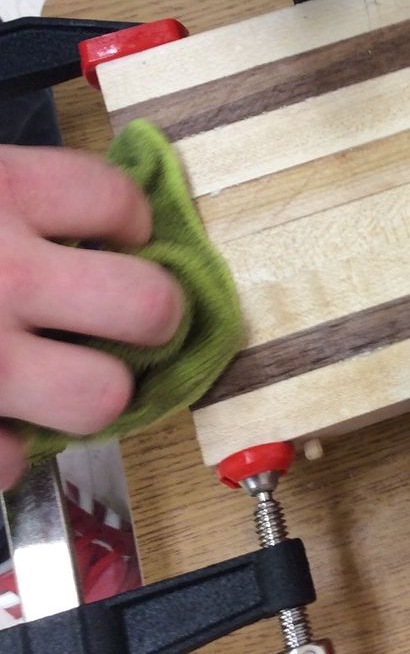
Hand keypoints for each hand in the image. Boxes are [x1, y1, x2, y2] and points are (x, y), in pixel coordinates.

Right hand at [0, 146, 182, 488]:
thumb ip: (17, 200)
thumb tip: (95, 227)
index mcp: (1, 192)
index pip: (122, 203)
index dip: (132, 223)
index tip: (122, 236)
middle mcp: (2, 272)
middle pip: (147, 305)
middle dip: (151, 316)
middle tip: (130, 318)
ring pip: (101, 397)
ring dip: (91, 391)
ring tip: (63, 376)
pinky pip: (10, 462)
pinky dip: (5, 449)